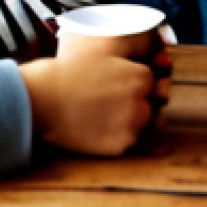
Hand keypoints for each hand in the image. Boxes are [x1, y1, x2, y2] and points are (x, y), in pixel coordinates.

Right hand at [20, 54, 153, 155]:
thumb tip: (161, 76)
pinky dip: (111, 139)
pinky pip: (124, 144)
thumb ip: (133, 71)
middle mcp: (142, 101)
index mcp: (142, 76)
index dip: (130, 88)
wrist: (45, 96)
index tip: (111, 89)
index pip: (150, 87)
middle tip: (102, 104)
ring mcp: (132, 125)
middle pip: (148, 109)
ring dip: (123, 125)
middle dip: (131, 108)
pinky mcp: (119, 146)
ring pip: (138, 128)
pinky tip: (93, 128)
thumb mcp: (108, 60)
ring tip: (96, 115)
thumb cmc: (72, 74)